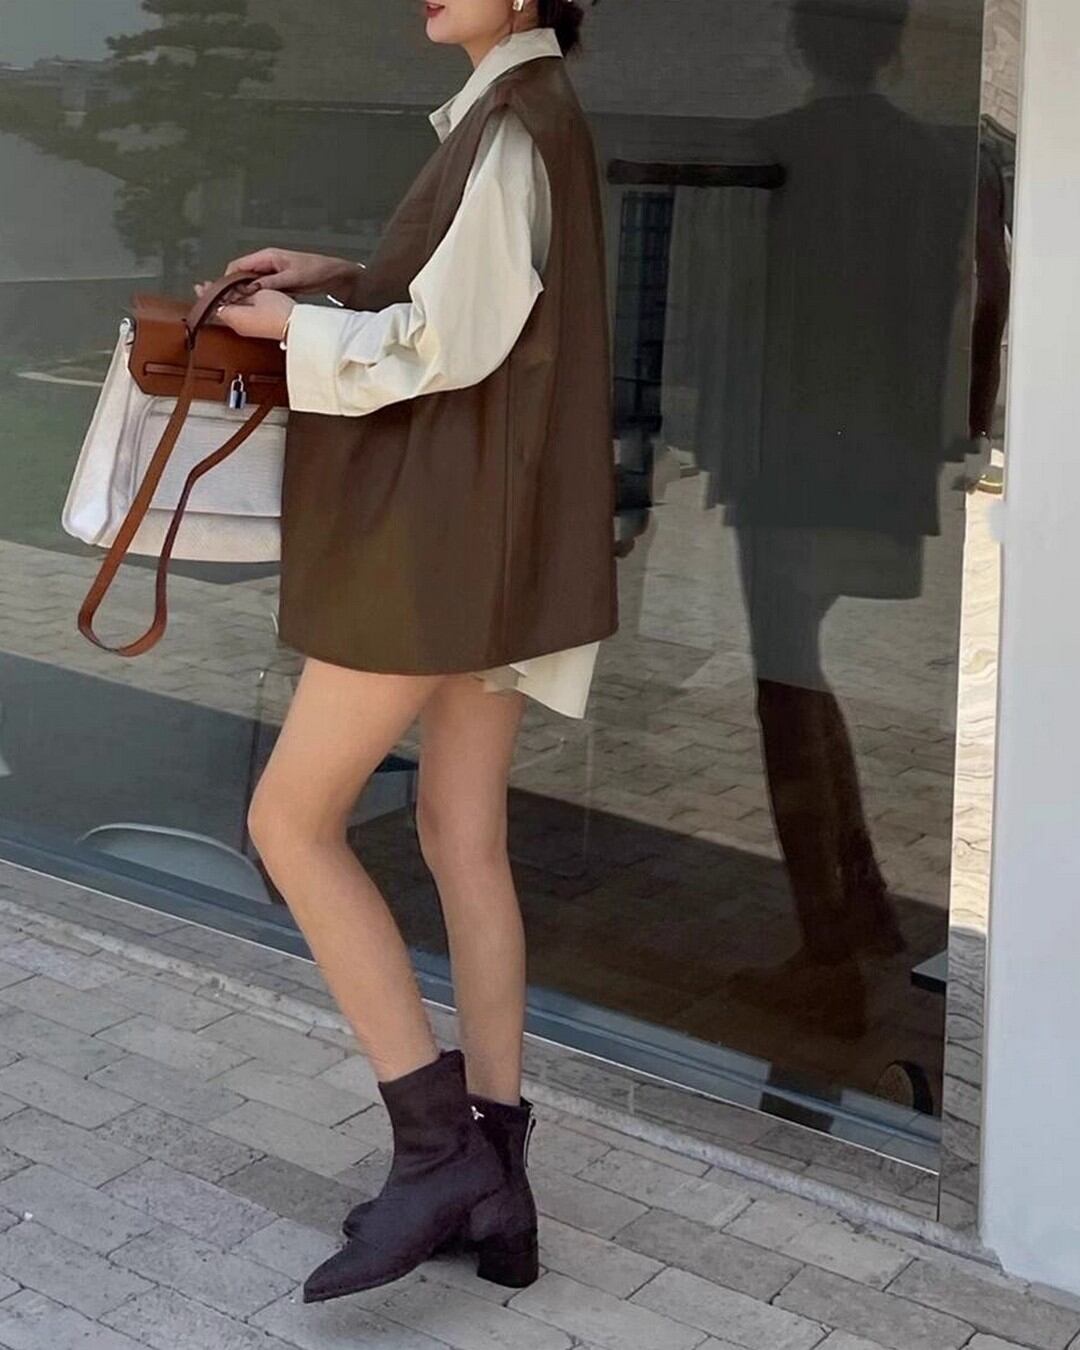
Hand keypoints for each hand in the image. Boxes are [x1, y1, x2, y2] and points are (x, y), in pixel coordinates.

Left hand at [193, 285, 294, 341]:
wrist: (296, 326)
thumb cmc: (279, 311)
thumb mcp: (257, 293)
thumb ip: (241, 291)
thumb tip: (231, 290)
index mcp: (234, 317)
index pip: (214, 304)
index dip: (206, 293)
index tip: (200, 285)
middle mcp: (238, 326)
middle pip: (221, 309)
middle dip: (215, 296)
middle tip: (208, 286)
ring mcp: (246, 329)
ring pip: (230, 313)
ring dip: (225, 301)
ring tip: (224, 290)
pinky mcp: (255, 330)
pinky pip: (239, 317)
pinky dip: (235, 307)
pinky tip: (238, 300)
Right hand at [218, 247, 359, 300]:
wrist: (334, 275)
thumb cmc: (316, 271)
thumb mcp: (293, 278)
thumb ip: (271, 283)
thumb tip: (251, 288)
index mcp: (267, 256)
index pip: (238, 265)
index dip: (228, 280)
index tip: (225, 295)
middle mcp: (266, 263)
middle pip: (240, 275)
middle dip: (234, 289)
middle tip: (230, 305)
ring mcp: (270, 273)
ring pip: (249, 283)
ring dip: (244, 294)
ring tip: (239, 308)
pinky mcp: (276, 282)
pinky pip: (260, 289)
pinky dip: (256, 297)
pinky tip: (254, 308)